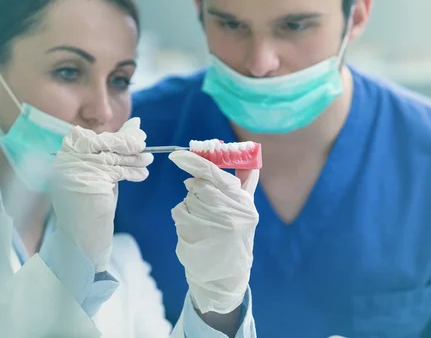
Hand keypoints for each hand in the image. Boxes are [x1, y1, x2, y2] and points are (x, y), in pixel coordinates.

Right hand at [50, 117, 152, 271]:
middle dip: (127, 142)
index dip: (116, 135)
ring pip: (111, 155)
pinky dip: (132, 170)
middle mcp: (64, 162)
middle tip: (144, 143)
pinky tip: (141, 174)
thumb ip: (110, 154)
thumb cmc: (90, 210)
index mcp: (63, 158)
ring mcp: (75, 170)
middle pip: (102, 143)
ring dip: (134, 157)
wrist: (81, 244)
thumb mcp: (100, 176)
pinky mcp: (89, 181)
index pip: (90, 137)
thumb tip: (133, 127)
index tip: (135, 131)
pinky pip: (117, 169)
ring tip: (147, 160)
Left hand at [169, 150, 259, 313]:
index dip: (197, 162)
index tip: (179, 155)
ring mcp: (209, 225)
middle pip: (200, 184)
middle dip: (196, 185)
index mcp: (243, 204)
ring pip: (189, 197)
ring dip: (191, 202)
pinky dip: (183, 214)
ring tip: (203, 218)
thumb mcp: (247, 212)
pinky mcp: (192, 234)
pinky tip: (194, 226)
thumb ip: (246, 184)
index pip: (217, 176)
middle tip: (199, 192)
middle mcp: (229, 214)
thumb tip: (250, 155)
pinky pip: (179, 210)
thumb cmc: (236, 237)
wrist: (225, 276)